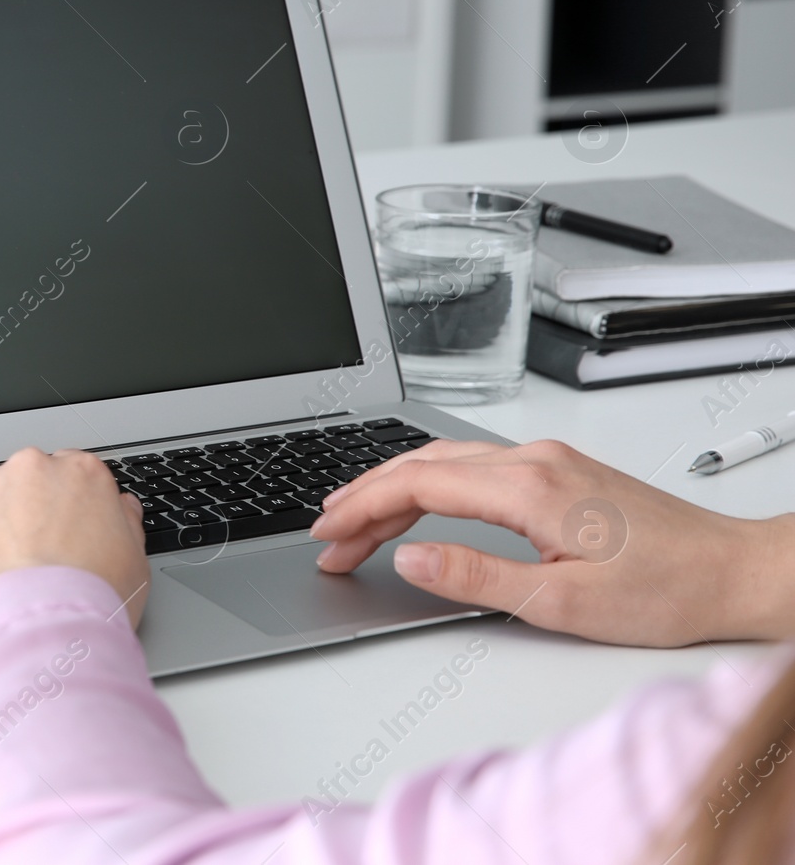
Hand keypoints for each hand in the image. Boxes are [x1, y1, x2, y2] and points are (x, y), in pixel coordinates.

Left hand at [0, 448, 149, 626]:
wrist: (42, 629)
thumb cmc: (91, 601)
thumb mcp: (134, 562)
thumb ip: (125, 524)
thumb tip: (121, 508)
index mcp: (83, 474)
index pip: (71, 471)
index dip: (66, 504)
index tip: (61, 528)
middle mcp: (34, 469)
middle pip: (27, 476)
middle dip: (28, 506)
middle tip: (33, 551)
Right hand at [311, 438, 794, 645]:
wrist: (735, 571)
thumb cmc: (666, 590)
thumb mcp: (563, 603)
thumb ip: (478, 576)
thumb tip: (411, 558)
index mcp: (529, 487)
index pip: (417, 483)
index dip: (362, 508)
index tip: (327, 536)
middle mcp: (534, 460)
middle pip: (421, 463)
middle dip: (363, 498)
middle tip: (326, 537)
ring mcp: (547, 459)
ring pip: (443, 459)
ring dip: (391, 486)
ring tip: (354, 521)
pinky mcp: (558, 469)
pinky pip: (471, 464)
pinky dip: (427, 482)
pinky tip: (415, 502)